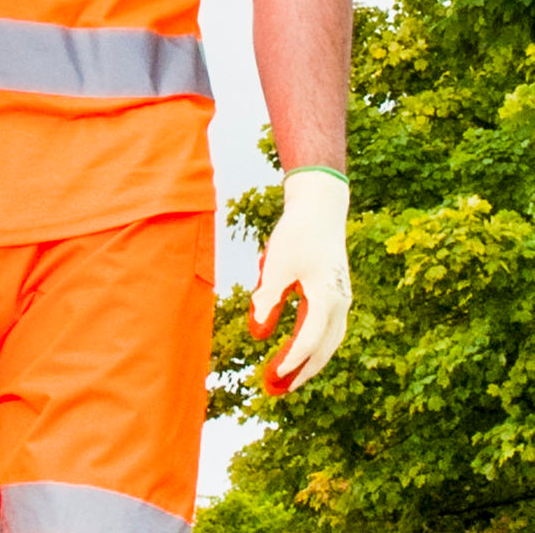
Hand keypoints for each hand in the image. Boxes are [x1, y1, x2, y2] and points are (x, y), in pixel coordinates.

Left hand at [248, 168, 350, 394]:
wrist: (320, 208)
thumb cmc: (296, 233)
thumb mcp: (277, 265)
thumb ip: (268, 299)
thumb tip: (258, 335)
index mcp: (326, 297)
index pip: (308, 341)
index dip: (289, 362)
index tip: (270, 376)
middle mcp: (339, 303)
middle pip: (323, 349)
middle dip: (300, 372)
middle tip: (274, 391)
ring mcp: (341, 299)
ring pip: (328, 342)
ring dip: (307, 363)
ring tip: (283, 380)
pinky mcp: (335, 294)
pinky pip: (326, 329)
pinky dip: (312, 346)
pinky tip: (294, 352)